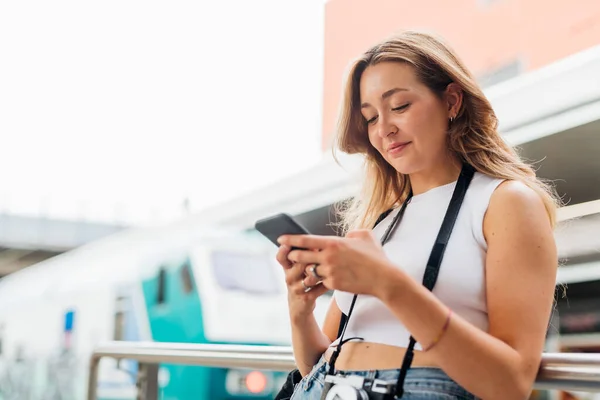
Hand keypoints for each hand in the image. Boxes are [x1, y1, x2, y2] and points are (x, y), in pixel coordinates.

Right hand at [275, 244, 328, 320]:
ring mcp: (297, 288)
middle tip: (320, 252)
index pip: (281, 257)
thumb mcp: (297, 269)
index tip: (288, 243)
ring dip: (321, 272)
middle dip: (311, 258)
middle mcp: (290, 277)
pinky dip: (326, 283)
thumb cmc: (301, 281)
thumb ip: (303, 255)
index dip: (283, 250)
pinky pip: (319, 288)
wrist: (299, 305)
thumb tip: (315, 241)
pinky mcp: (306, 297)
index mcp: (287, 267)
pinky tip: (331, 280)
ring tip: (329, 267)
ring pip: (310, 277)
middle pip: (299, 264)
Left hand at [279, 230, 396, 295]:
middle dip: (293, 256)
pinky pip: (321, 282)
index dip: (290, 239)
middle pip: (301, 256)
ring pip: (310, 271)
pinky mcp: (333, 285)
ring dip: (309, 270)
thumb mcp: (365, 236)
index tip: (280, 239)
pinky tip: (326, 279)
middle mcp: (328, 257)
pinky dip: (321, 280)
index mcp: (334, 243)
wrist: (384, 279)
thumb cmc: (376, 257)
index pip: (305, 240)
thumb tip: (346, 235)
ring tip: (310, 268)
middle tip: (290, 255)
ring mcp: (330, 272)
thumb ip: (352, 233)